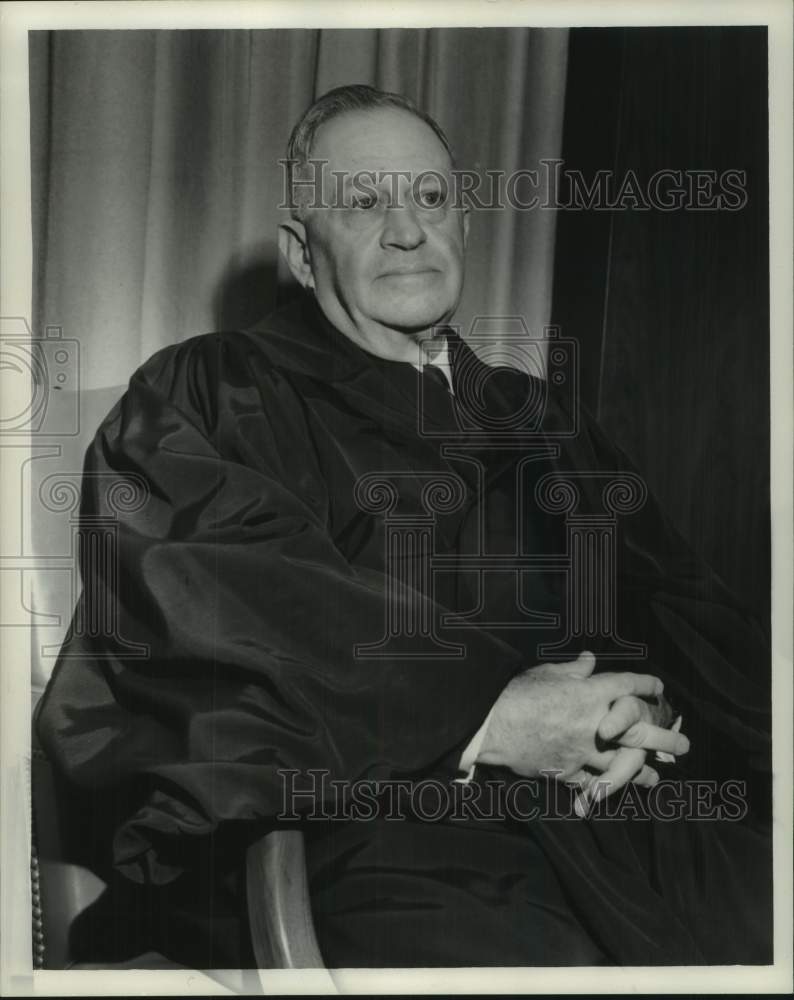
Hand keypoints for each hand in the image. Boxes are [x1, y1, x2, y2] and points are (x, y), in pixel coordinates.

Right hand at [477, 651, 688, 799]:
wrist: (494, 724)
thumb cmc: (519, 693)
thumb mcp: (548, 672)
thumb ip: (574, 670)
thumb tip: (589, 660)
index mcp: (590, 693)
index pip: (627, 685)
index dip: (646, 684)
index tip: (658, 687)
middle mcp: (594, 722)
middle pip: (639, 731)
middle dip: (665, 738)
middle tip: (685, 745)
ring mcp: (584, 750)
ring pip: (623, 763)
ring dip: (642, 771)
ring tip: (656, 777)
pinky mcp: (569, 770)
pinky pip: (592, 782)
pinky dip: (604, 788)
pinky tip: (615, 792)